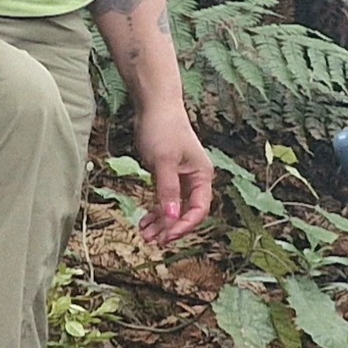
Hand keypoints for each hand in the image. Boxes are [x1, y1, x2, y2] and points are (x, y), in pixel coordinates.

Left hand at [128, 97, 211, 244]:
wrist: (155, 106)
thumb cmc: (163, 129)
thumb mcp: (163, 162)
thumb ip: (167, 190)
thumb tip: (170, 217)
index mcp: (202, 176)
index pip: (198, 209)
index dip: (183, 225)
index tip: (167, 236)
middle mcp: (195, 179)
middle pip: (187, 212)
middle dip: (170, 227)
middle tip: (153, 241)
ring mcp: (181, 178)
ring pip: (174, 208)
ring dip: (161, 222)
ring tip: (145, 234)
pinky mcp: (168, 174)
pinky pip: (164, 199)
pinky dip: (156, 210)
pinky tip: (145, 220)